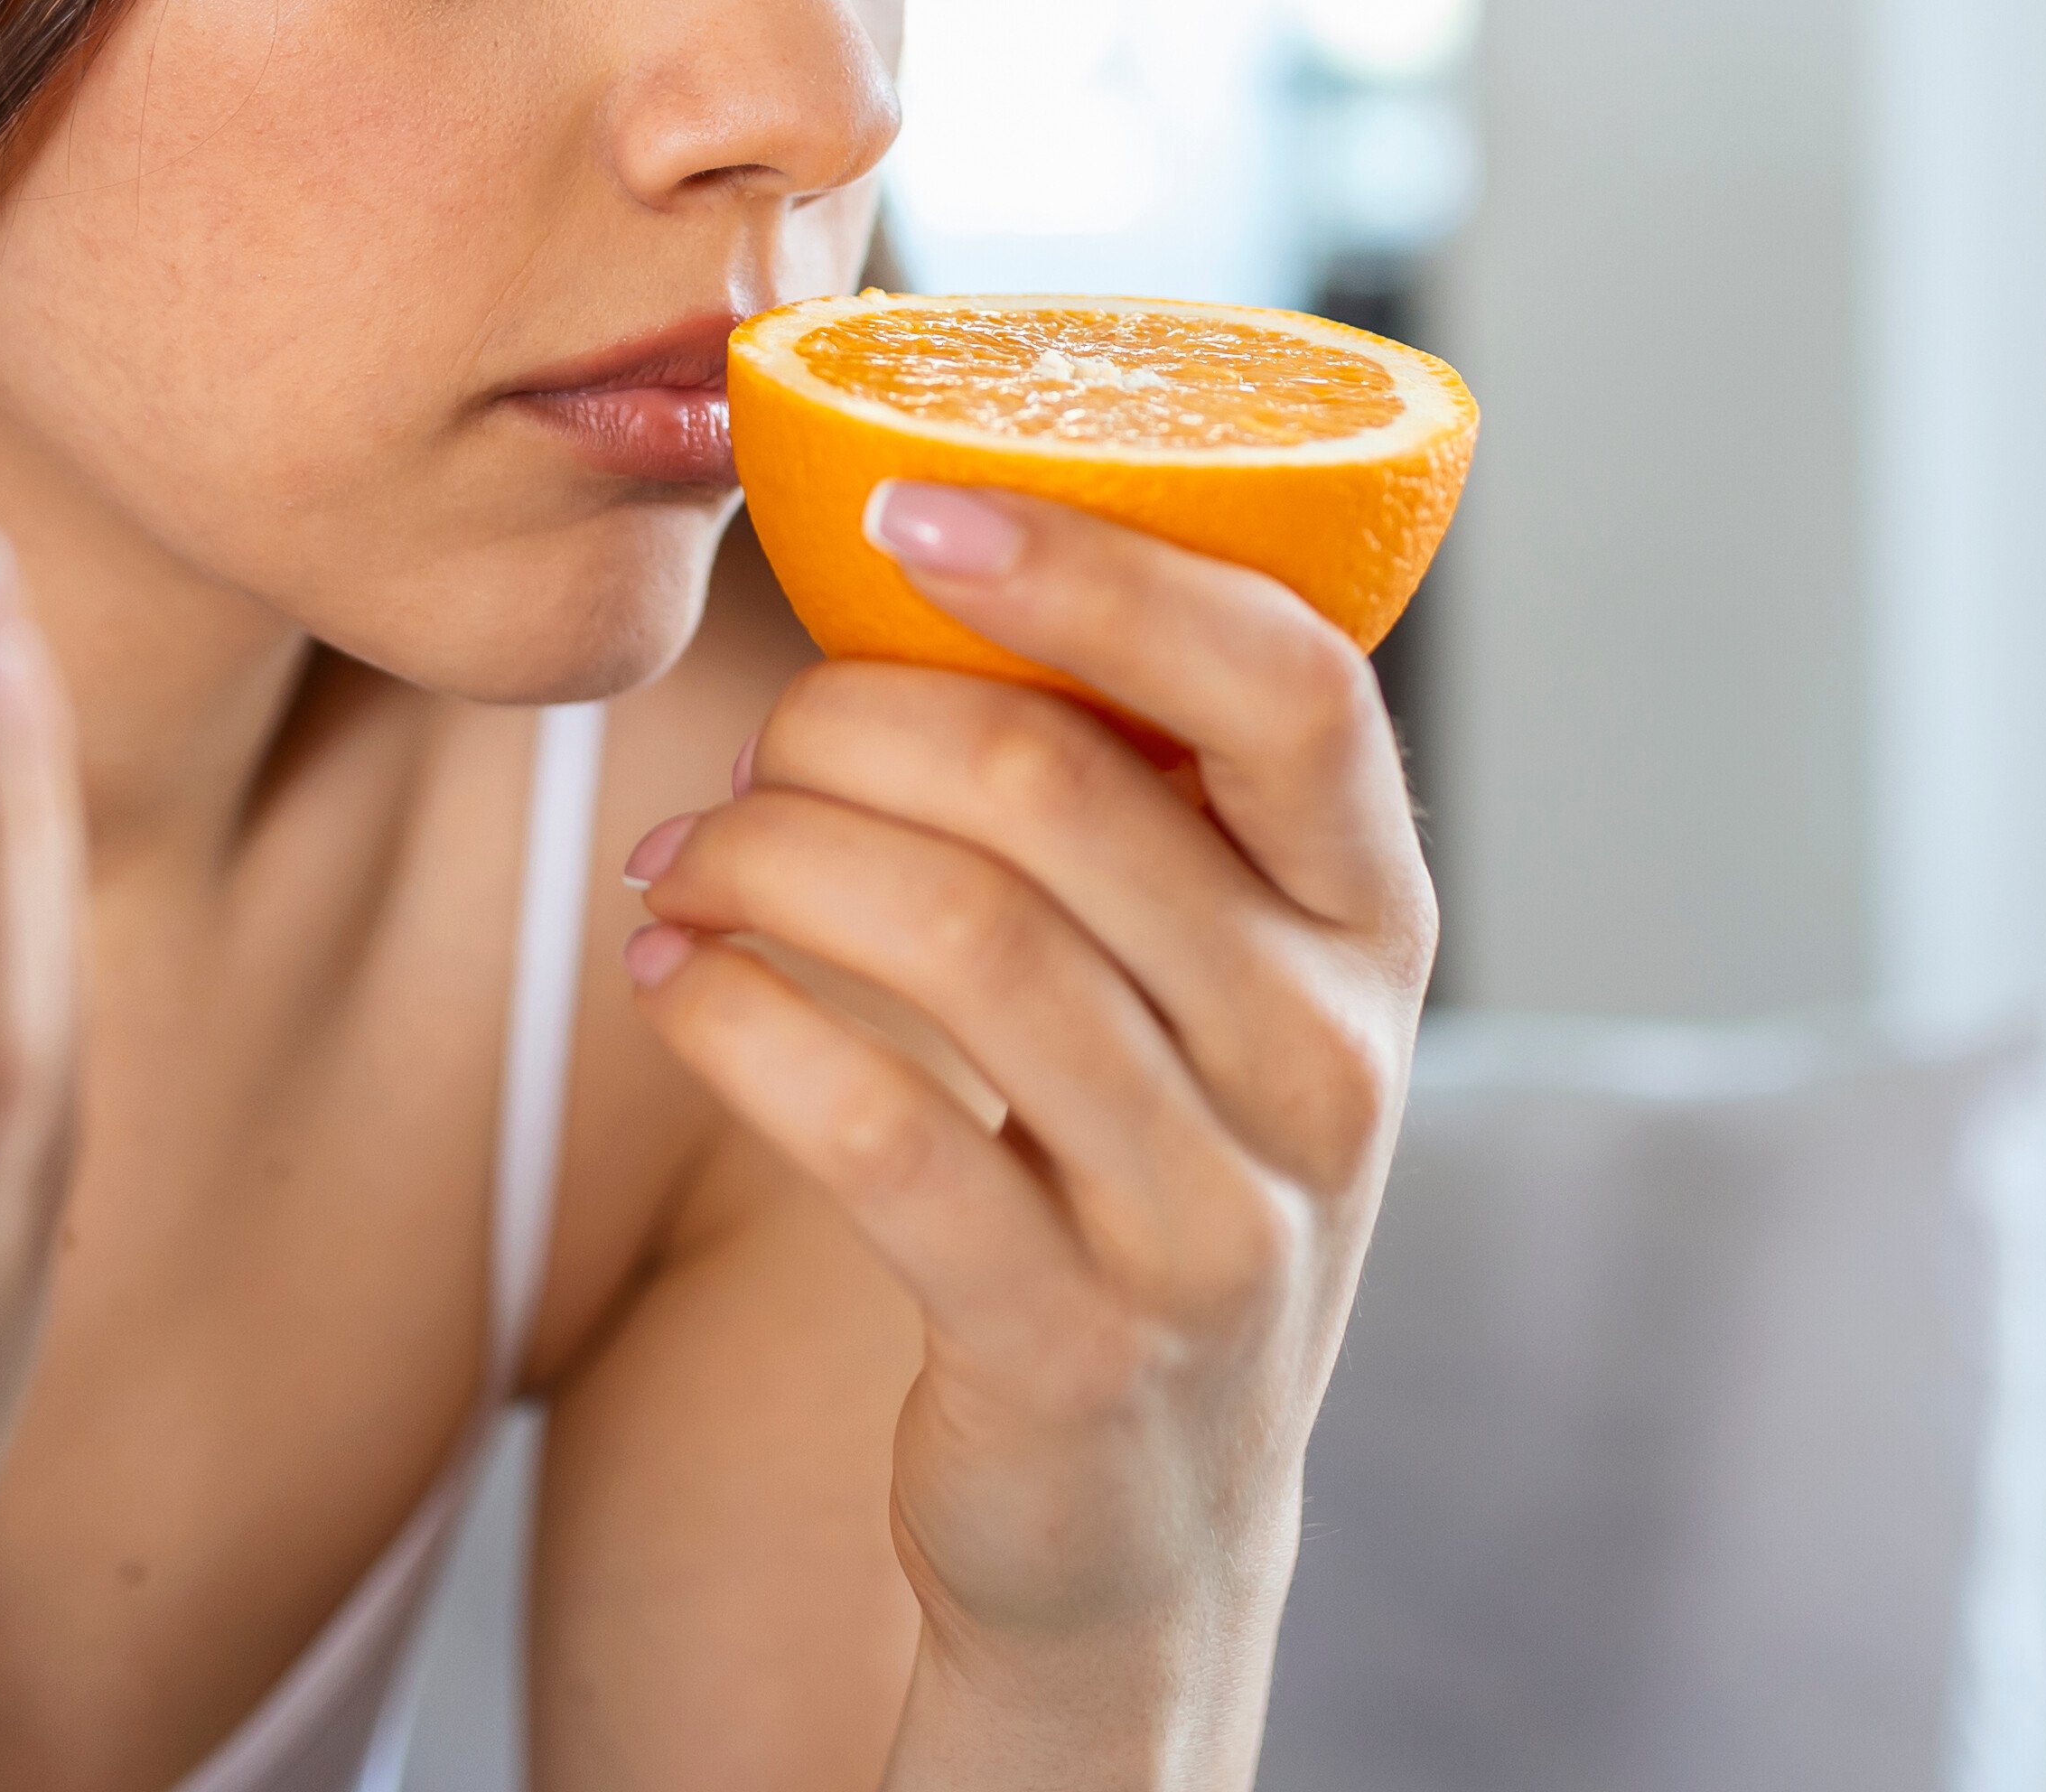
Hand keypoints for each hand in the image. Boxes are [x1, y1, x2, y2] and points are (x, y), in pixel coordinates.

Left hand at [620, 483, 1434, 1786]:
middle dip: (844, 728)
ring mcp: (1217, 1219)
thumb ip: (1140, 799)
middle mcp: (1328, 1061)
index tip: (906, 510)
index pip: (1285, 684)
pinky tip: (672, 977)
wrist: (1140, 1535)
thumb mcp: (1210, 987)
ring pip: (961, 940)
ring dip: (769, 859)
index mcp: (1372, 927)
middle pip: (1059, 791)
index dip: (1096, 569)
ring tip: (678, 859)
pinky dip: (736, 1020)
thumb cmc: (1139, 1176)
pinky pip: (878, 1132)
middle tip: (743, 751)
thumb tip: (919, 545)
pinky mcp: (1073, 1347)